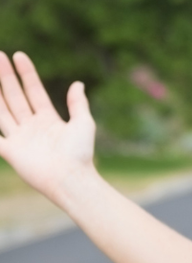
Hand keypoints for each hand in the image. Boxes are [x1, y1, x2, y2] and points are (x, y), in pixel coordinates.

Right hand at [0, 51, 96, 201]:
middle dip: (6, 76)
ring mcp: (20, 138)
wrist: (72, 178)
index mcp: (49, 120)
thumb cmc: (80, 153)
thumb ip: (78, 104)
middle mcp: (32, 127)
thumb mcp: (84, 123)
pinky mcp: (11, 152)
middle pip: (15, 97)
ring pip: (1, 110)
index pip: (34, 91)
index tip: (19, 55)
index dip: (27, 74)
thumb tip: (78, 84)